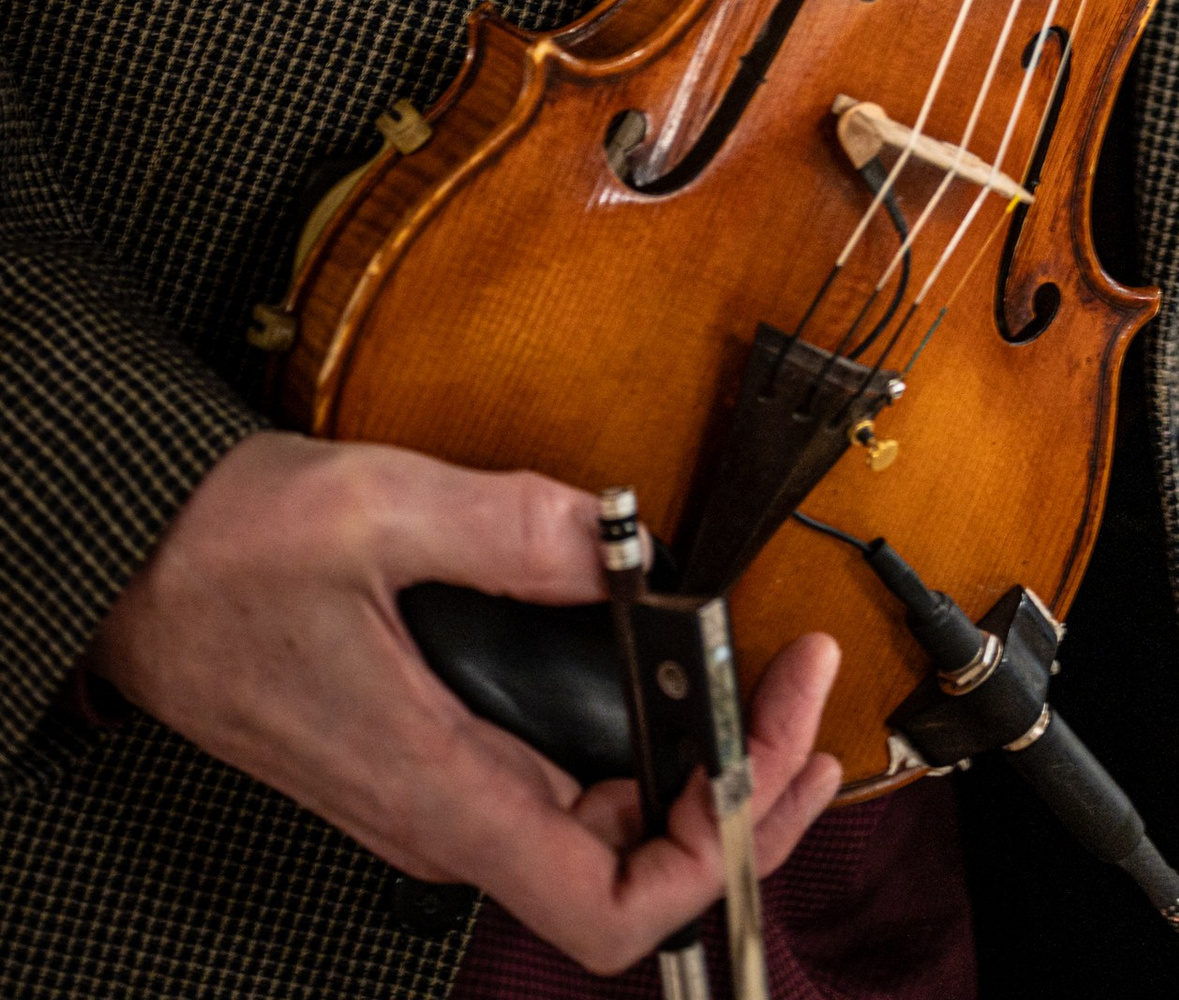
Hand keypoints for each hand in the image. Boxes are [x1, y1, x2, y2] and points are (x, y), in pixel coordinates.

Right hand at [93, 437, 840, 969]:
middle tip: (808, 695)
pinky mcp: (435, 755)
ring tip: (767, 684)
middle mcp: (447, 816)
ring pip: (603, 832)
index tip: (779, 747)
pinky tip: (673, 672)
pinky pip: (562, 785)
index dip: (719, 848)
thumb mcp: (375, 509)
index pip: (608, 906)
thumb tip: (621, 538)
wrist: (134, 576)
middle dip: (742, 795)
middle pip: (632, 873)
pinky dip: (640, 743)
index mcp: (439, 790)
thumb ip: (510, 527)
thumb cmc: (225, 558)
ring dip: (697, 770)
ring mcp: (441, 792)